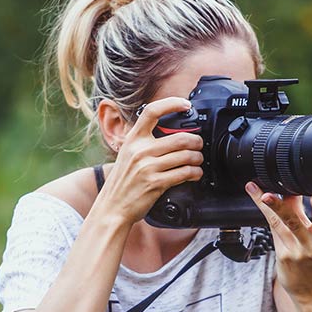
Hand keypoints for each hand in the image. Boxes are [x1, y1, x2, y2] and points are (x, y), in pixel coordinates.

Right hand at [97, 97, 205, 226]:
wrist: (112, 207)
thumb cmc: (122, 182)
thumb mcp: (127, 155)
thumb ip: (143, 143)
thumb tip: (170, 135)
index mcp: (132, 139)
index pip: (152, 112)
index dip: (172, 104)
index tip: (185, 104)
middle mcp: (140, 151)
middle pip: (180, 138)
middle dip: (196, 141)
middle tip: (199, 144)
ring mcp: (148, 167)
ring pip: (186, 155)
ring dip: (198, 158)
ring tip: (198, 160)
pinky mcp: (156, 183)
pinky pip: (184, 173)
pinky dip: (195, 172)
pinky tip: (195, 173)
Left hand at [244, 182, 311, 302]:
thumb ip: (304, 215)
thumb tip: (292, 190)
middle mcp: (311, 244)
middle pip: (293, 221)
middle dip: (280, 206)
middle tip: (266, 195)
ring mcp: (295, 252)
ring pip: (277, 224)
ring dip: (266, 207)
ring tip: (255, 191)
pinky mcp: (283, 257)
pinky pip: (273, 233)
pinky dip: (268, 217)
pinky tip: (260, 203)